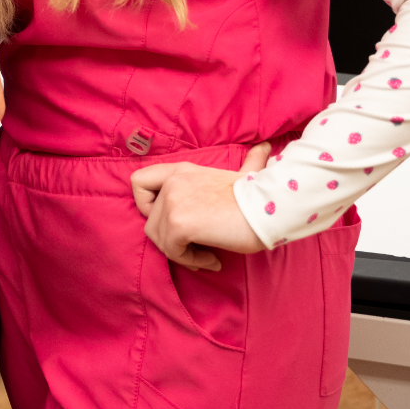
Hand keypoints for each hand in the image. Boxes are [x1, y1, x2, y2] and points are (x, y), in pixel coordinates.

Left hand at [129, 143, 270, 271]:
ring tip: (208, 256)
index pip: (138, 182)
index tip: (169, 219)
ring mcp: (172, 202)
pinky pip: (173, 251)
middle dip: (172, 239)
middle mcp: (172, 183)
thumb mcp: (244, 174)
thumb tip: (265, 148)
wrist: (272, 207)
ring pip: (159, 239)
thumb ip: (247, 163)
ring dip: (182, 252)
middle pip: (150, 220)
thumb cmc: (260, 197)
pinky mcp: (178, 224)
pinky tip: (213, 260)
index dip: (145, 204)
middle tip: (198, 248)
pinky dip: (191, 260)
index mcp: (180, 171)